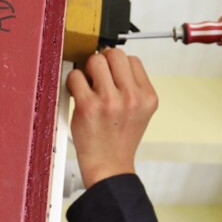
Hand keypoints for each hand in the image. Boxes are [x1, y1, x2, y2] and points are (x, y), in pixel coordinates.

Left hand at [67, 48, 157, 188]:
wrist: (110, 166)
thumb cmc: (121, 140)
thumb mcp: (140, 112)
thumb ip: (132, 87)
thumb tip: (110, 59)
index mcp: (147, 97)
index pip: (133, 60)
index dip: (119, 66)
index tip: (112, 76)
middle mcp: (132, 98)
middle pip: (115, 54)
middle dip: (104, 61)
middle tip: (99, 77)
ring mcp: (110, 101)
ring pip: (95, 60)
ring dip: (88, 70)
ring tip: (89, 86)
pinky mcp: (88, 106)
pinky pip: (76, 76)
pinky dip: (73, 82)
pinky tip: (78, 94)